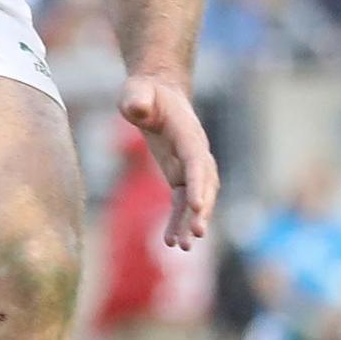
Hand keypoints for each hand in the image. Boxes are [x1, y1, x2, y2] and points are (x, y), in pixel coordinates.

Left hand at [121, 72, 218, 247]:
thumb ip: (136, 100)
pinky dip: (178, 221)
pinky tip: (170, 242)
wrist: (158, 93)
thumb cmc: (145, 93)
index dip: (198, 184)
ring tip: (183, 247)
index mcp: (187, 133)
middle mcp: (195, 152)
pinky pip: (183, 202)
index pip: (196, 162)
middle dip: (201, 210)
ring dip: (192, 222)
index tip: (197, 207)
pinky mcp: (181, 176)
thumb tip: (135, 109)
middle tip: (195, 234)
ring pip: (197, 198)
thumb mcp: (136, 92)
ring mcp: (190, 166)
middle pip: (204, 184)